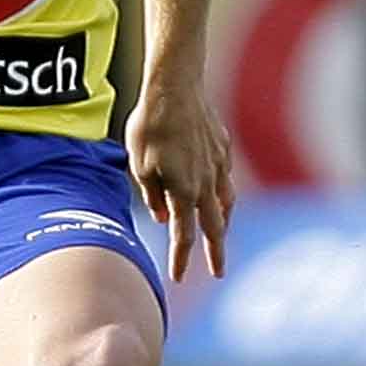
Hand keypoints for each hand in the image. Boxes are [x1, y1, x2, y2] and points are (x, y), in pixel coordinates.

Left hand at [125, 76, 234, 281]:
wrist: (176, 87)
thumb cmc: (150, 125)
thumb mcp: (139, 163)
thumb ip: (152, 193)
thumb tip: (163, 217)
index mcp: (184, 191)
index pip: (184, 235)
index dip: (181, 259)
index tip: (178, 278)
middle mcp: (207, 183)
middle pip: (214, 227)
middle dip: (216, 253)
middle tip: (218, 272)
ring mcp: (219, 165)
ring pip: (226, 203)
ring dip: (223, 223)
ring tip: (220, 235)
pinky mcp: (223, 148)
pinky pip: (226, 178)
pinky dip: (224, 193)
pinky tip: (219, 193)